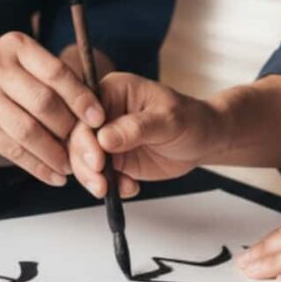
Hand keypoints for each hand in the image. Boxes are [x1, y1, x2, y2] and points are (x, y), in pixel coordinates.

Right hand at [0, 32, 103, 185]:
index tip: (98, 118)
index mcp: (17, 46)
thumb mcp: (18, 60)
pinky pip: (12, 150)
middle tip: (86, 145)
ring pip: (28, 131)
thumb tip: (91, 110)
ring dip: (54, 153)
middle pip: (44, 103)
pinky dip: (37, 166)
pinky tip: (52, 174)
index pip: (57, 72)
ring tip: (70, 165)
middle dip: (69, 129)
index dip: (81, 98)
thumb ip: (48, 78)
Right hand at [69, 73, 222, 197]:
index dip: (84, 137)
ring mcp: (106, 137)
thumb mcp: (168, 120)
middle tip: (100, 183)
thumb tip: (104, 138)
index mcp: (113, 91)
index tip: (96, 159)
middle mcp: (104, 113)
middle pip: (77, 138)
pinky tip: (129, 188)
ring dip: (93, 179)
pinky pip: (98, 175)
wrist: (204, 139)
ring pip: (83, 159)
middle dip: (85, 163)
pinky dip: (109, 186)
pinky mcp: (113, 158)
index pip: (85, 112)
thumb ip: (136, 128)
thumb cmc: (190, 119)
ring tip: (109, 190)